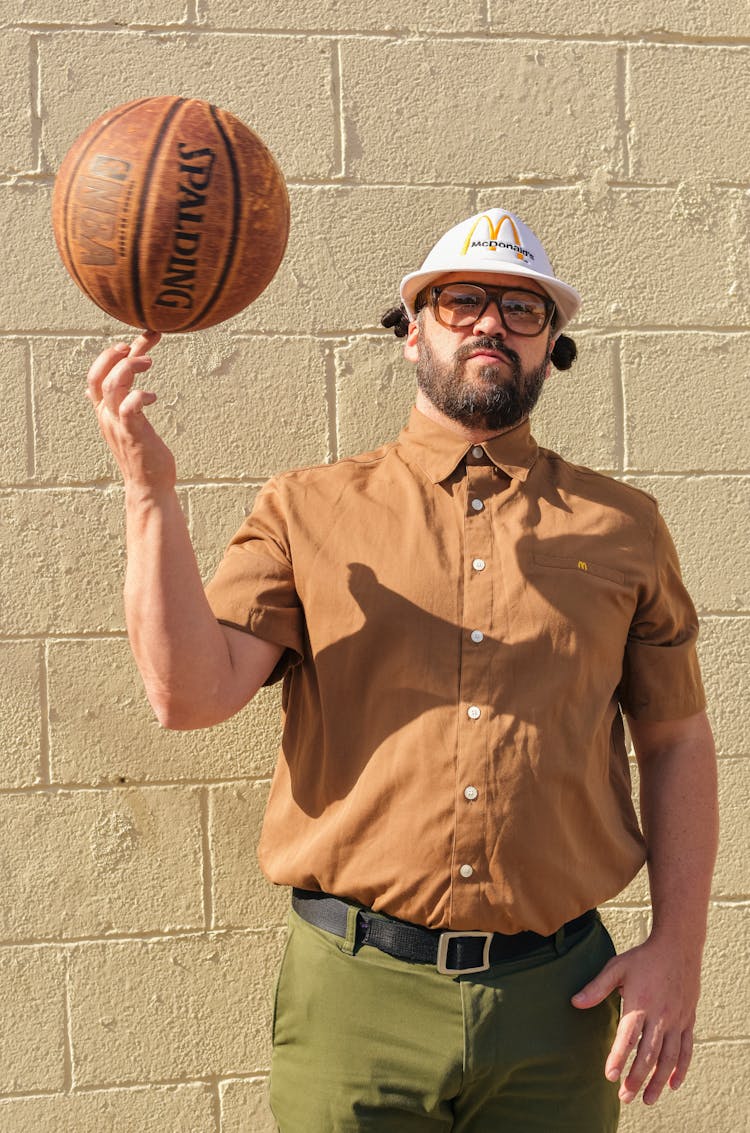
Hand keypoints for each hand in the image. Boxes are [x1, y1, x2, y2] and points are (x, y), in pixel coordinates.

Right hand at [86, 331, 175, 495]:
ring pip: (111, 386)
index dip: (110, 354)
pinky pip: (128, 408)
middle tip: (133, 345)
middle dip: (112, 355)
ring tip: (149, 361)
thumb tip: (98, 389)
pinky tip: (152, 396)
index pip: (97, 375)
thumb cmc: (144, 455)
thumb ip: (119, 402)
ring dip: (128, 368)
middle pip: (98, 376)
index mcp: (105, 412)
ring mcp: (118, 425)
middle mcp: (107, 416)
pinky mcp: (133, 434)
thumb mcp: (127, 423)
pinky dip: (138, 395)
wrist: (149, 487)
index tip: (134, 340)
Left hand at [571, 937, 700, 1104]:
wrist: (678, 946)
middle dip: (637, 1078)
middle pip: (649, 1054)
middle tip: (625, 1097)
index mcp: (640, 1003)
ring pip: (669, 1058)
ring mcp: (677, 1020)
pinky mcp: (688, 1020)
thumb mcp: (617, 967)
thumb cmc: (643, 958)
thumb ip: (597, 987)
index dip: (619, 1057)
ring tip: (647, 1100)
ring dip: (658, 1081)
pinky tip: (672, 1085)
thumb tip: (575, 1003)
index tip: (610, 1075)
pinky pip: (687, 1050)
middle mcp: (660, 1015)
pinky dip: (681, 1069)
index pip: (628, 1036)